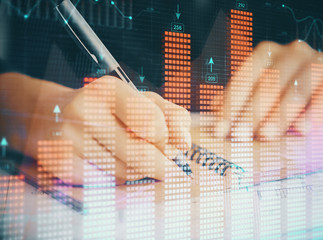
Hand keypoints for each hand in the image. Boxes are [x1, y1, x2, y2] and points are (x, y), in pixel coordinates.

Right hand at [0, 73, 190, 184]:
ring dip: (137, 171)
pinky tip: (108, 164)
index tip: (166, 142)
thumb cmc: (102, 108)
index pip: (154, 124)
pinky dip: (115, 179)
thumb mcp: (136, 99)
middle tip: (160, 163)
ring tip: (127, 157)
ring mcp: (69, 138)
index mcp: (109, 90)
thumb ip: (169, 114)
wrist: (47, 114)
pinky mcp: (60, 163)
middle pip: (142, 155)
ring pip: (125, 173)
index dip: (166, 140)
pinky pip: (105, 183)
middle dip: (159, 163)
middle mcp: (86, 110)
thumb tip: (184, 143)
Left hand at [214, 40, 322, 139]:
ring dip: (279, 114)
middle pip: (268, 82)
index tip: (220, 130)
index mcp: (267, 55)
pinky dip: (314, 112)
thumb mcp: (260, 98)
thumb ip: (239, 100)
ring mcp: (318, 63)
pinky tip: (302, 129)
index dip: (230, 105)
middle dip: (252, 111)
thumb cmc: (285, 99)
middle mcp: (292, 53)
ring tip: (266, 135)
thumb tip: (213, 108)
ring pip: (296, 88)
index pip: (244, 78)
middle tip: (240, 136)